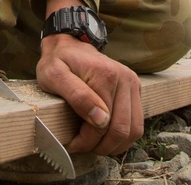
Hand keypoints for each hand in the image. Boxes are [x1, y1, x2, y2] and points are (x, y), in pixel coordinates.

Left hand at [36, 34, 142, 154]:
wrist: (70, 44)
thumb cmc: (58, 61)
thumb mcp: (54, 76)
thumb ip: (77, 96)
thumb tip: (101, 120)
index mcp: (106, 75)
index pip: (103, 123)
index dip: (88, 140)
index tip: (72, 143)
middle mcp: (125, 79)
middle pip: (122, 130)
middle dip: (102, 146)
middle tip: (83, 146)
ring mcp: (132, 84)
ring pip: (134, 130)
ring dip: (116, 145)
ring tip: (95, 144)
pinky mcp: (135, 89)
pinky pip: (137, 123)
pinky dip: (124, 136)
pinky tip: (107, 136)